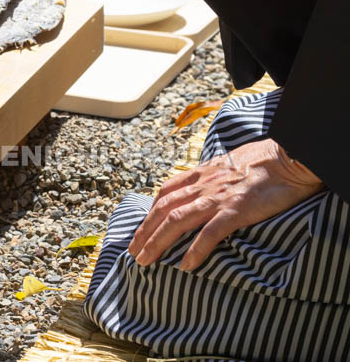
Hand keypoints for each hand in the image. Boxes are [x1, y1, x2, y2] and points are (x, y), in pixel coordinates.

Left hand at [129, 138, 324, 270]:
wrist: (290, 157)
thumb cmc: (263, 160)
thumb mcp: (227, 163)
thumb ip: (211, 176)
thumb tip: (201, 188)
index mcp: (200, 173)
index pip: (165, 193)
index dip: (149, 213)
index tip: (140, 229)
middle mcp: (202, 185)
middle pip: (163, 210)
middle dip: (144, 232)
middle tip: (133, 252)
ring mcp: (217, 197)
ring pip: (177, 221)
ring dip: (157, 242)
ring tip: (145, 260)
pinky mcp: (236, 210)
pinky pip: (209, 233)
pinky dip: (195, 250)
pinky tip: (184, 266)